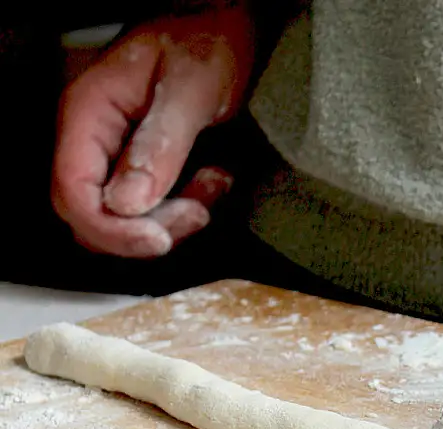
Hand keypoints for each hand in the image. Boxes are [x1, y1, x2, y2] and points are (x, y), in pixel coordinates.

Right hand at [52, 5, 254, 257]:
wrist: (221, 26)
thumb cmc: (203, 41)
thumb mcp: (189, 89)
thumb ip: (160, 145)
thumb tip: (127, 203)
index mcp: (88, 115)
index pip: (73, 195)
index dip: (112, 231)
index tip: (159, 240)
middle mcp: (93, 141)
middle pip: (97, 219)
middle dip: (149, 229)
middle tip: (199, 209)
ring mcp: (116, 156)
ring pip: (128, 221)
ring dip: (175, 218)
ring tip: (214, 183)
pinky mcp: (142, 168)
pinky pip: (153, 210)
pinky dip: (186, 207)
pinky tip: (214, 180)